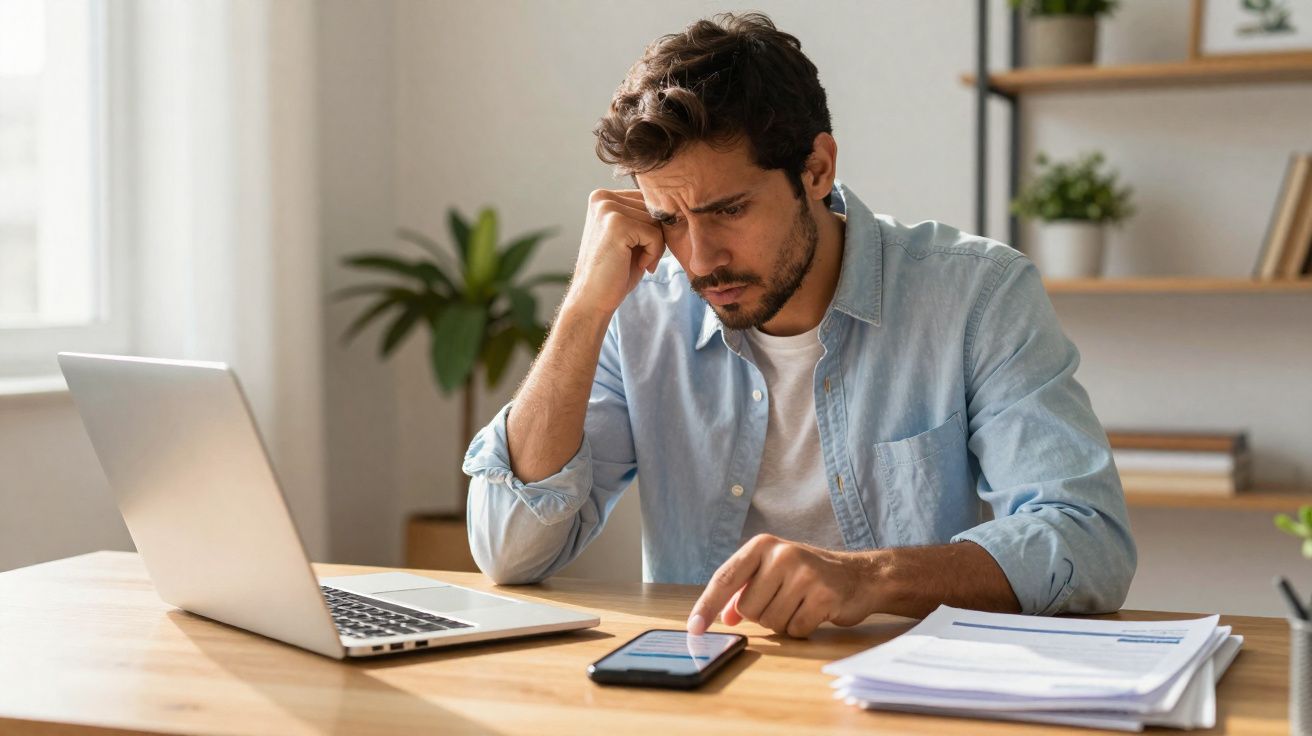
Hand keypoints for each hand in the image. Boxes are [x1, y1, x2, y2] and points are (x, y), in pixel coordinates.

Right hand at [563, 189, 665, 317]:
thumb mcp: (631, 237)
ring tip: (636, 261)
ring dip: (655, 246)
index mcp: (603, 197)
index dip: (652, 227)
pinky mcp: (616, 224)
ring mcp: (607, 209)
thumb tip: (674, 204)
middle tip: (639, 259)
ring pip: (656, 221)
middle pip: (654, 209)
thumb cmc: (615, 271)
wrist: (593, 299)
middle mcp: (602, 198)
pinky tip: (637, 264)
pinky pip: (654, 234)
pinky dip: (653, 253)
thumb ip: (644, 216)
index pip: (649, 200)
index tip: (637, 249)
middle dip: (655, 237)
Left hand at [686, 534, 874, 638]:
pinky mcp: (824, 595)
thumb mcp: (772, 572)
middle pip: (748, 609)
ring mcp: (804, 574)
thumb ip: (744, 590)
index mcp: (761, 545)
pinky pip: (795, 630)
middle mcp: (781, 554)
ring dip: (783, 622)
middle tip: (784, 600)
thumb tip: (723, 617)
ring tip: (800, 604)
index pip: (724, 579)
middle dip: (762, 614)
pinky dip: (801, 628)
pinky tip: (814, 611)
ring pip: (771, 621)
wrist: (857, 575)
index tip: (694, 629)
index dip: (706, 606)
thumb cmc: (806, 575)